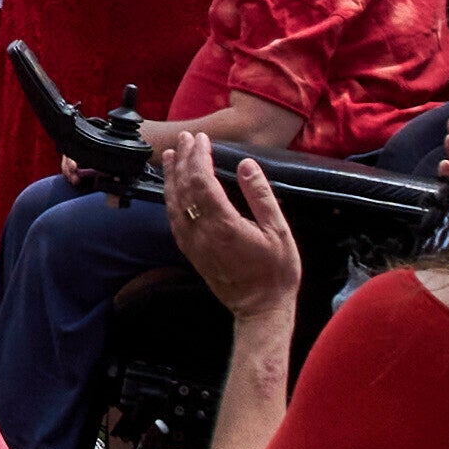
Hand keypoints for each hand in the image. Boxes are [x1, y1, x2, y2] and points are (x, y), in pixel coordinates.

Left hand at [156, 118, 295, 324]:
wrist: (260, 309)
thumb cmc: (275, 273)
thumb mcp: (278, 231)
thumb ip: (260, 195)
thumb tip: (246, 165)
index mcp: (223, 224)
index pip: (202, 181)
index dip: (198, 157)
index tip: (201, 139)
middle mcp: (201, 233)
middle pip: (183, 188)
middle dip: (182, 160)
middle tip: (186, 139)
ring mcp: (193, 244)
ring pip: (173, 203)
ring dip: (171, 177)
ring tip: (170, 156)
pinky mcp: (190, 252)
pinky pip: (174, 220)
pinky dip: (170, 199)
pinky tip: (173, 189)